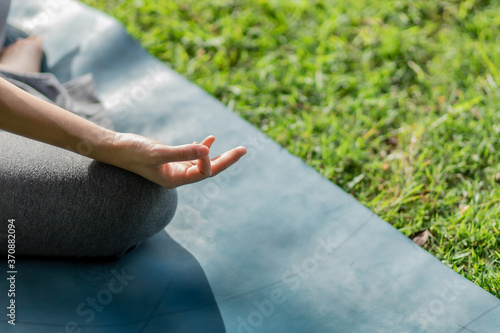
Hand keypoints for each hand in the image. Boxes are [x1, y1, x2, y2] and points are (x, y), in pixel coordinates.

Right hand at [110, 133, 246, 187]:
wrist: (115, 148)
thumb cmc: (133, 152)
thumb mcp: (158, 152)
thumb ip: (182, 152)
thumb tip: (207, 150)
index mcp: (175, 180)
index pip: (202, 173)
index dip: (208, 161)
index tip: (206, 145)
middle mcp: (178, 177)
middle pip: (208, 171)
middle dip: (227, 160)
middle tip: (244, 150)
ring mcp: (175, 168)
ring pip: (202, 163)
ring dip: (218, 155)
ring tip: (237, 150)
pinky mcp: (171, 159)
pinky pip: (193, 156)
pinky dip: (202, 148)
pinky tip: (208, 140)